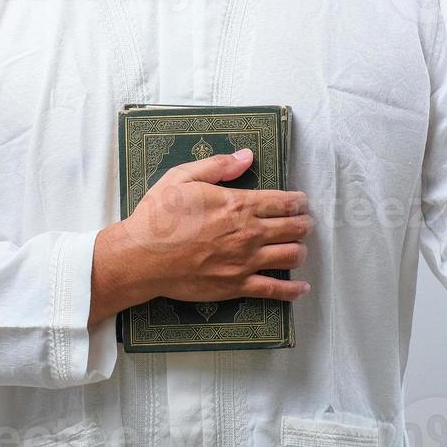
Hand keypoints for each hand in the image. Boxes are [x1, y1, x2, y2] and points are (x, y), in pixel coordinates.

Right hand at [89, 150, 311, 325]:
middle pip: (294, 228)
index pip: (283, 202)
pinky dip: (293, 290)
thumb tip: (247, 155)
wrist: (141, 257)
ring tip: (300, 246)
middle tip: (305, 222)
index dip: (299, 201)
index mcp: (237, 205)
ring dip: (301, 250)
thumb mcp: (183, 177)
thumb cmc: (159, 216)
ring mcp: (245, 262)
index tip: (302, 201)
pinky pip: (275, 290)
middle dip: (305, 223)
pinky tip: (302, 287)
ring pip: (291, 256)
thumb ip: (219, 166)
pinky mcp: (237, 286)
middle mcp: (248, 233)